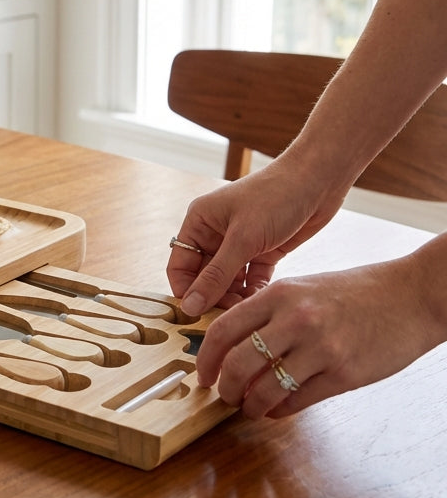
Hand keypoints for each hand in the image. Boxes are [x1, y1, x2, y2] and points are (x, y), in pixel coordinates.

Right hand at [166, 160, 346, 314]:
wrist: (319, 180)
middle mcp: (215, 234)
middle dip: (213, 298)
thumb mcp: (243, 238)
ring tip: (248, 311)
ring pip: (227, 282)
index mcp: (199, 222)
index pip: (180, 266)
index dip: (186, 291)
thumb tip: (189, 306)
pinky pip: (250, 279)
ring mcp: (239, 243)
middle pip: (203, 278)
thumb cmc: (276, 196)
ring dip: (234, 298)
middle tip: (229, 317)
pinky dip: (254, 291)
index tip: (199, 315)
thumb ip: (216, 275)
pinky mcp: (262, 251)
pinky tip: (261, 301)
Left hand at [193, 249, 446, 417]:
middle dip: (225, 387)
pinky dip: (280, 409)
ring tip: (250, 408)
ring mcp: (320, 348)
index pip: (224, 329)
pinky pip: (299, 400)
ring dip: (251, 405)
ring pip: (266, 389)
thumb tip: (235, 346)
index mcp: (278, 294)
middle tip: (225, 396)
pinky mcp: (344, 374)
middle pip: (239, 363)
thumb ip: (268, 313)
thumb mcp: (302, 289)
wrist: (409, 296)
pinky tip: (277, 408)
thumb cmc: (353, 292)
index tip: (203, 374)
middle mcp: (295, 319)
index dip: (206, 358)